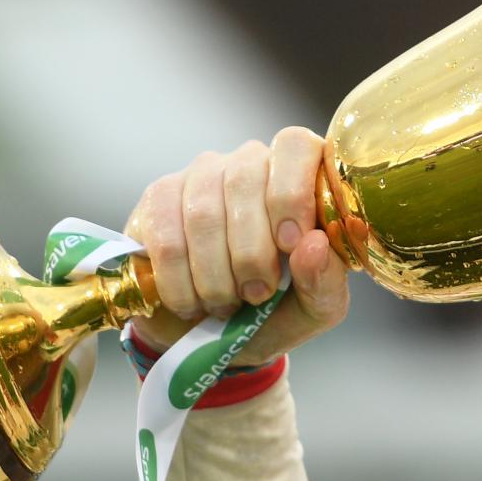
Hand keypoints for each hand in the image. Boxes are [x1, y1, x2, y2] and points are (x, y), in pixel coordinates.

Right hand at [125, 129, 351, 365]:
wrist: (215, 334)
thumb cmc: (276, 311)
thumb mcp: (314, 308)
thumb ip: (324, 281)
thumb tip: (313, 246)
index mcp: (299, 175)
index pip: (294, 146)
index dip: (291, 192)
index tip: (290, 244)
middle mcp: (249, 162)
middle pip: (244, 180)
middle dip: (251, 251)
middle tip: (257, 293)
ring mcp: (199, 175)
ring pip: (202, 213)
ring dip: (215, 274)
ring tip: (226, 303)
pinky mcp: (157, 200)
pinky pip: (164, 237)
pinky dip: (180, 282)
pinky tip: (193, 302)